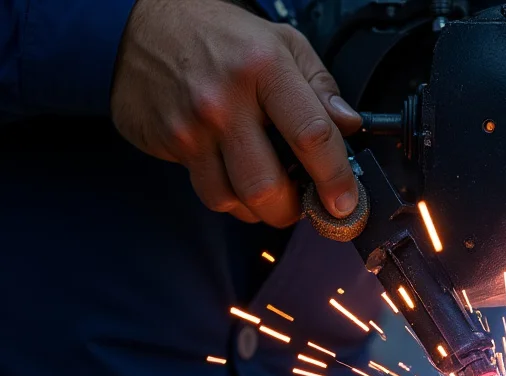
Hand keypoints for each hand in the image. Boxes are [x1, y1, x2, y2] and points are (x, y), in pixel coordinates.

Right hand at [111, 0, 360, 226]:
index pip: (311, 135)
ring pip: (235, 200)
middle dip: (294, 209)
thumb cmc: (222, 34)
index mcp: (264, 69)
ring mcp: (192, 126)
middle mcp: (225, 101)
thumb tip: (349, 126)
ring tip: (274, 191)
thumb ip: (321, 86)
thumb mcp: (283, 42)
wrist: (144, 24)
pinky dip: (233, 198)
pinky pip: (209, 192)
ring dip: (263, 209)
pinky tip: (241, 179)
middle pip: (267, 186)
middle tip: (306, 202)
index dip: (335, 177)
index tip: (345, 202)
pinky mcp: (169, 143)